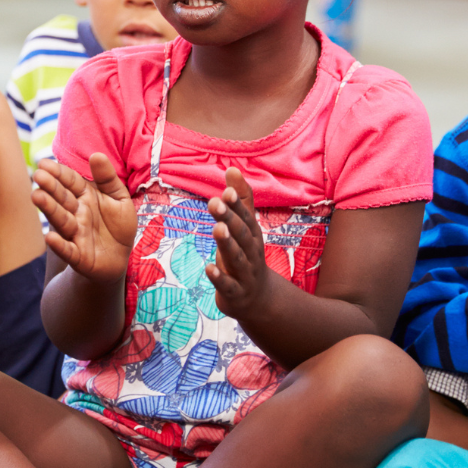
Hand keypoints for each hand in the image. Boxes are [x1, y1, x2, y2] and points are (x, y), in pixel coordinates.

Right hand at [32, 155, 135, 282]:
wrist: (118, 258)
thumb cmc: (117, 225)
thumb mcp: (119, 198)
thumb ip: (108, 178)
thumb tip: (97, 154)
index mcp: (86, 197)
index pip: (72, 182)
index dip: (60, 173)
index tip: (45, 163)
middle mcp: (77, 213)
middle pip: (63, 199)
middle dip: (51, 187)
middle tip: (38, 175)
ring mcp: (76, 234)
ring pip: (62, 220)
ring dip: (50, 209)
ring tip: (37, 196)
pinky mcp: (78, 255)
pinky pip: (68, 249)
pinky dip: (59, 245)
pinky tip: (49, 238)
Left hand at [206, 168, 272, 319]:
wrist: (259, 299)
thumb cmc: (247, 256)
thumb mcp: (245, 228)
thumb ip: (241, 200)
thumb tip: (232, 168)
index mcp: (252, 236)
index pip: (246, 217)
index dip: (237, 205)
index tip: (226, 190)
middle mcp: (252, 253)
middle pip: (242, 235)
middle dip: (231, 219)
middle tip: (215, 202)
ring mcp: (245, 274)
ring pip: (237, 258)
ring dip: (227, 244)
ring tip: (216, 229)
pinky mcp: (235, 293)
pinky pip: (228, 285)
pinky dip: (219, 277)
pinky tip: (208, 268)